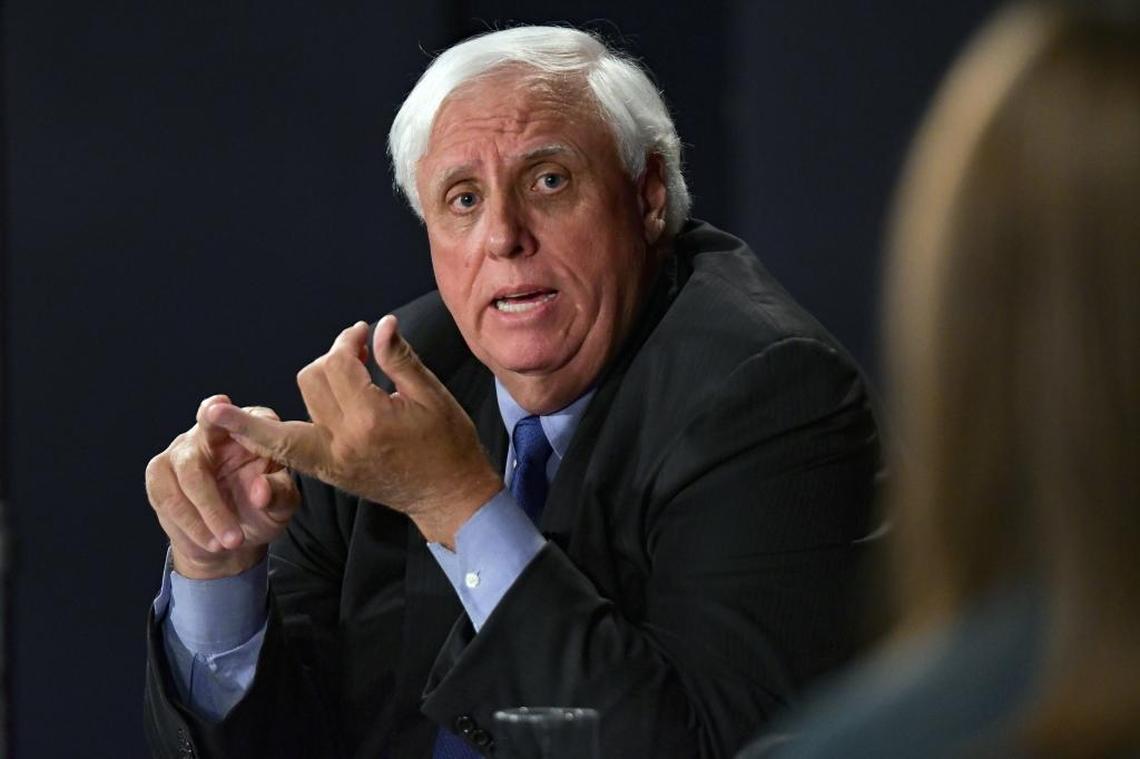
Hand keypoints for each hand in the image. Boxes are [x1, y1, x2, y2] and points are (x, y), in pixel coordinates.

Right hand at [146, 396, 300, 578]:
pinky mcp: (160, 473)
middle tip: (233, 522)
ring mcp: (183, 450)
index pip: (247, 414)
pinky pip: (168, 496)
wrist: (231, 541)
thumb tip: (260, 491)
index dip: (233, 414)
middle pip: (205, 438)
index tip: (218, 408)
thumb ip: (278, 494)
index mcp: (253, 427)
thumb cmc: (263, 510)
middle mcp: (213, 430)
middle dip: (219, 483)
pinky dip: (190, 522)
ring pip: (187, 473)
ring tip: (232, 541)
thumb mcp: (282, 505)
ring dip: (208, 513)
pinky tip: (210, 541)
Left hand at [206, 315, 502, 547]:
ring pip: (290, 413)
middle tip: (359, 353)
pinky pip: (282, 450)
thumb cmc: (450, 445)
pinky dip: (259, 435)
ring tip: (313, 378)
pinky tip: (229, 421)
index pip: (339, 364)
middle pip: (312, 380)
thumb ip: (399, 359)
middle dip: (332, 359)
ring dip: (304, 387)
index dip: (350, 340)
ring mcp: (331, 462)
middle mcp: (342, 443)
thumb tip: (380, 325)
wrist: (449, 498)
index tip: (366, 332)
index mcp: (370, 420)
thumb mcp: (433, 396)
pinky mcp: (327, 475)